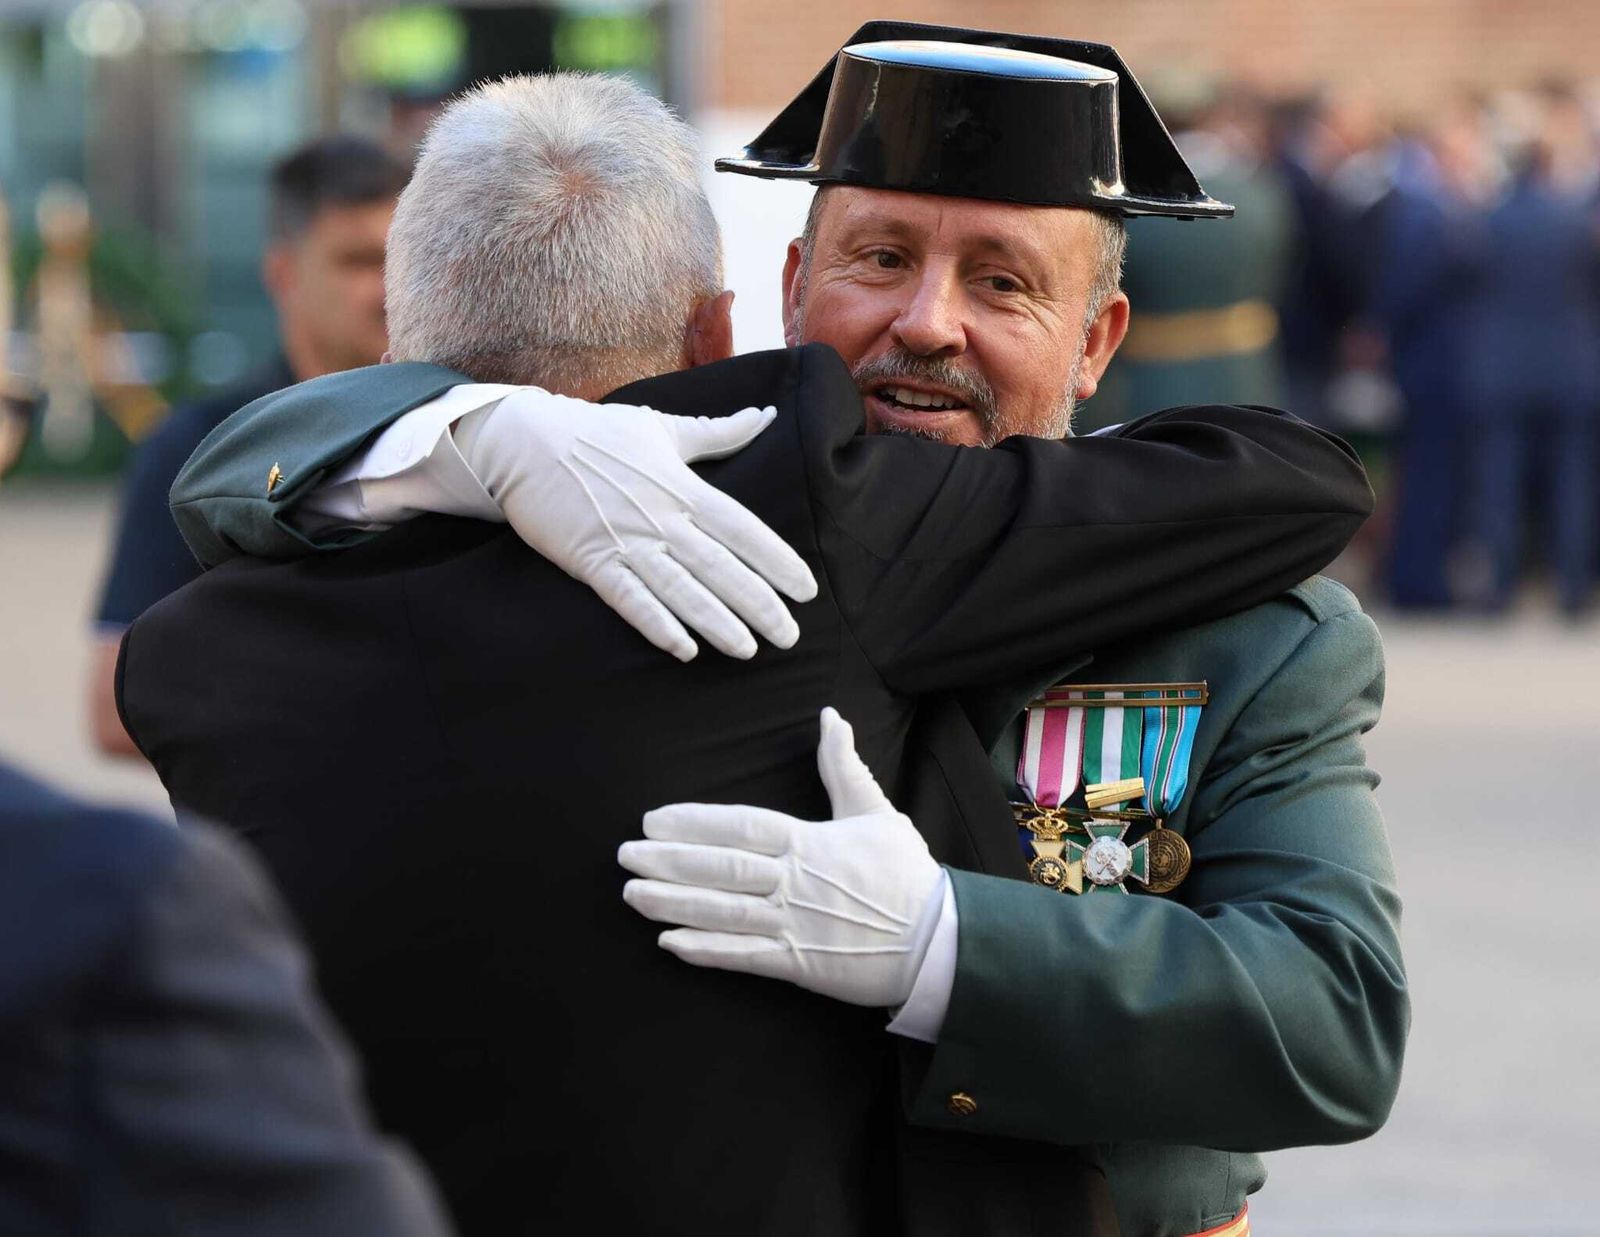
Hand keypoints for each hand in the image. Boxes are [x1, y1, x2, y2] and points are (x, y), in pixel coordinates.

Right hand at [453, 389, 817, 660]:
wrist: (525, 441)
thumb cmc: (597, 434)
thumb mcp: (663, 428)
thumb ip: (719, 432)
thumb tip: (765, 415)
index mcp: (684, 487)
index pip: (744, 529)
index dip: (778, 561)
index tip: (807, 590)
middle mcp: (662, 518)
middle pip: (721, 567)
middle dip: (759, 604)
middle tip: (789, 636)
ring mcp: (627, 541)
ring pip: (682, 589)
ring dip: (716, 622)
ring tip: (747, 650)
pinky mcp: (592, 561)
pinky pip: (630, 599)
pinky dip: (657, 624)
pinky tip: (684, 649)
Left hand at [619, 708, 945, 1006]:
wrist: (938, 941)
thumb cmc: (906, 874)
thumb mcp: (877, 811)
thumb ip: (844, 767)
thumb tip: (830, 716)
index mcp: (810, 842)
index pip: (741, 826)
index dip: (694, 822)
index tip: (655, 818)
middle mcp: (795, 882)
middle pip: (721, 867)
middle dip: (669, 860)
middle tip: (625, 854)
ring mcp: (794, 924)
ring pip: (723, 911)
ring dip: (673, 903)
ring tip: (632, 894)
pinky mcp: (799, 964)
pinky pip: (743, 956)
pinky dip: (705, 951)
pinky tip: (669, 943)